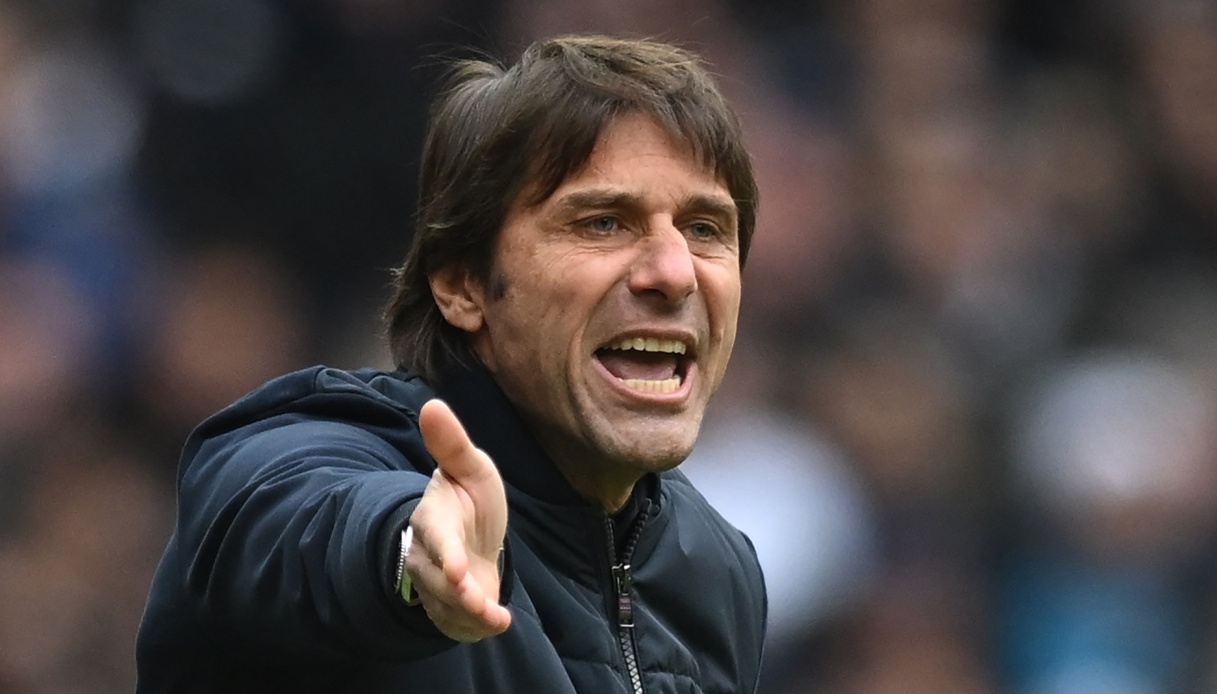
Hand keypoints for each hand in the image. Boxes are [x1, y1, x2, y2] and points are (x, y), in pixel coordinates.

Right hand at [404, 399, 511, 641]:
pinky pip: (458, 623)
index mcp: (434, 518)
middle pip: (436, 578)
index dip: (444, 552)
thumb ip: (452, 444)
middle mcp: (429, 555)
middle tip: (474, 599)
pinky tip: (500, 624)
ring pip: (446, 604)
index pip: (435, 536)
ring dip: (469, 614)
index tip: (457, 567)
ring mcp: (438, 584)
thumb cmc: (472, 498)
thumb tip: (432, 404)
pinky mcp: (451, 607)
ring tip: (493, 617)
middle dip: (454, 591)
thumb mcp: (471, 468)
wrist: (474, 536)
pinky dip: (478, 627)